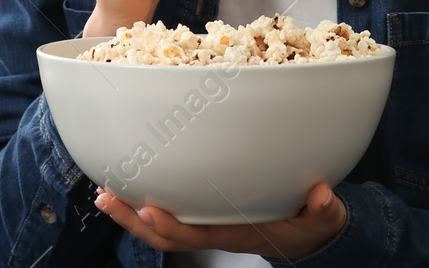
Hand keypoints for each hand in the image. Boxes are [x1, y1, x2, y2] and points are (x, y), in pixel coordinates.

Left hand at [93, 181, 346, 260]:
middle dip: (132, 220)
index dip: (171, 227)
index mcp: (238, 234)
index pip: (198, 235)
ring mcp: (206, 226)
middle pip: (165, 236)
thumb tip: (322, 195)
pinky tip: (128, 190)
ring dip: (129, 214)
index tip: (148, 212)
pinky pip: (169, 217)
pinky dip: (142, 206)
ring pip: (160, 230)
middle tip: (106, 198)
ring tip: (104, 194)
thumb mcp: (323, 219)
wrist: (306, 239)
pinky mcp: (203, 217)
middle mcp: (216, 233)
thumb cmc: (309, 226)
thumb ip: (324, 208)